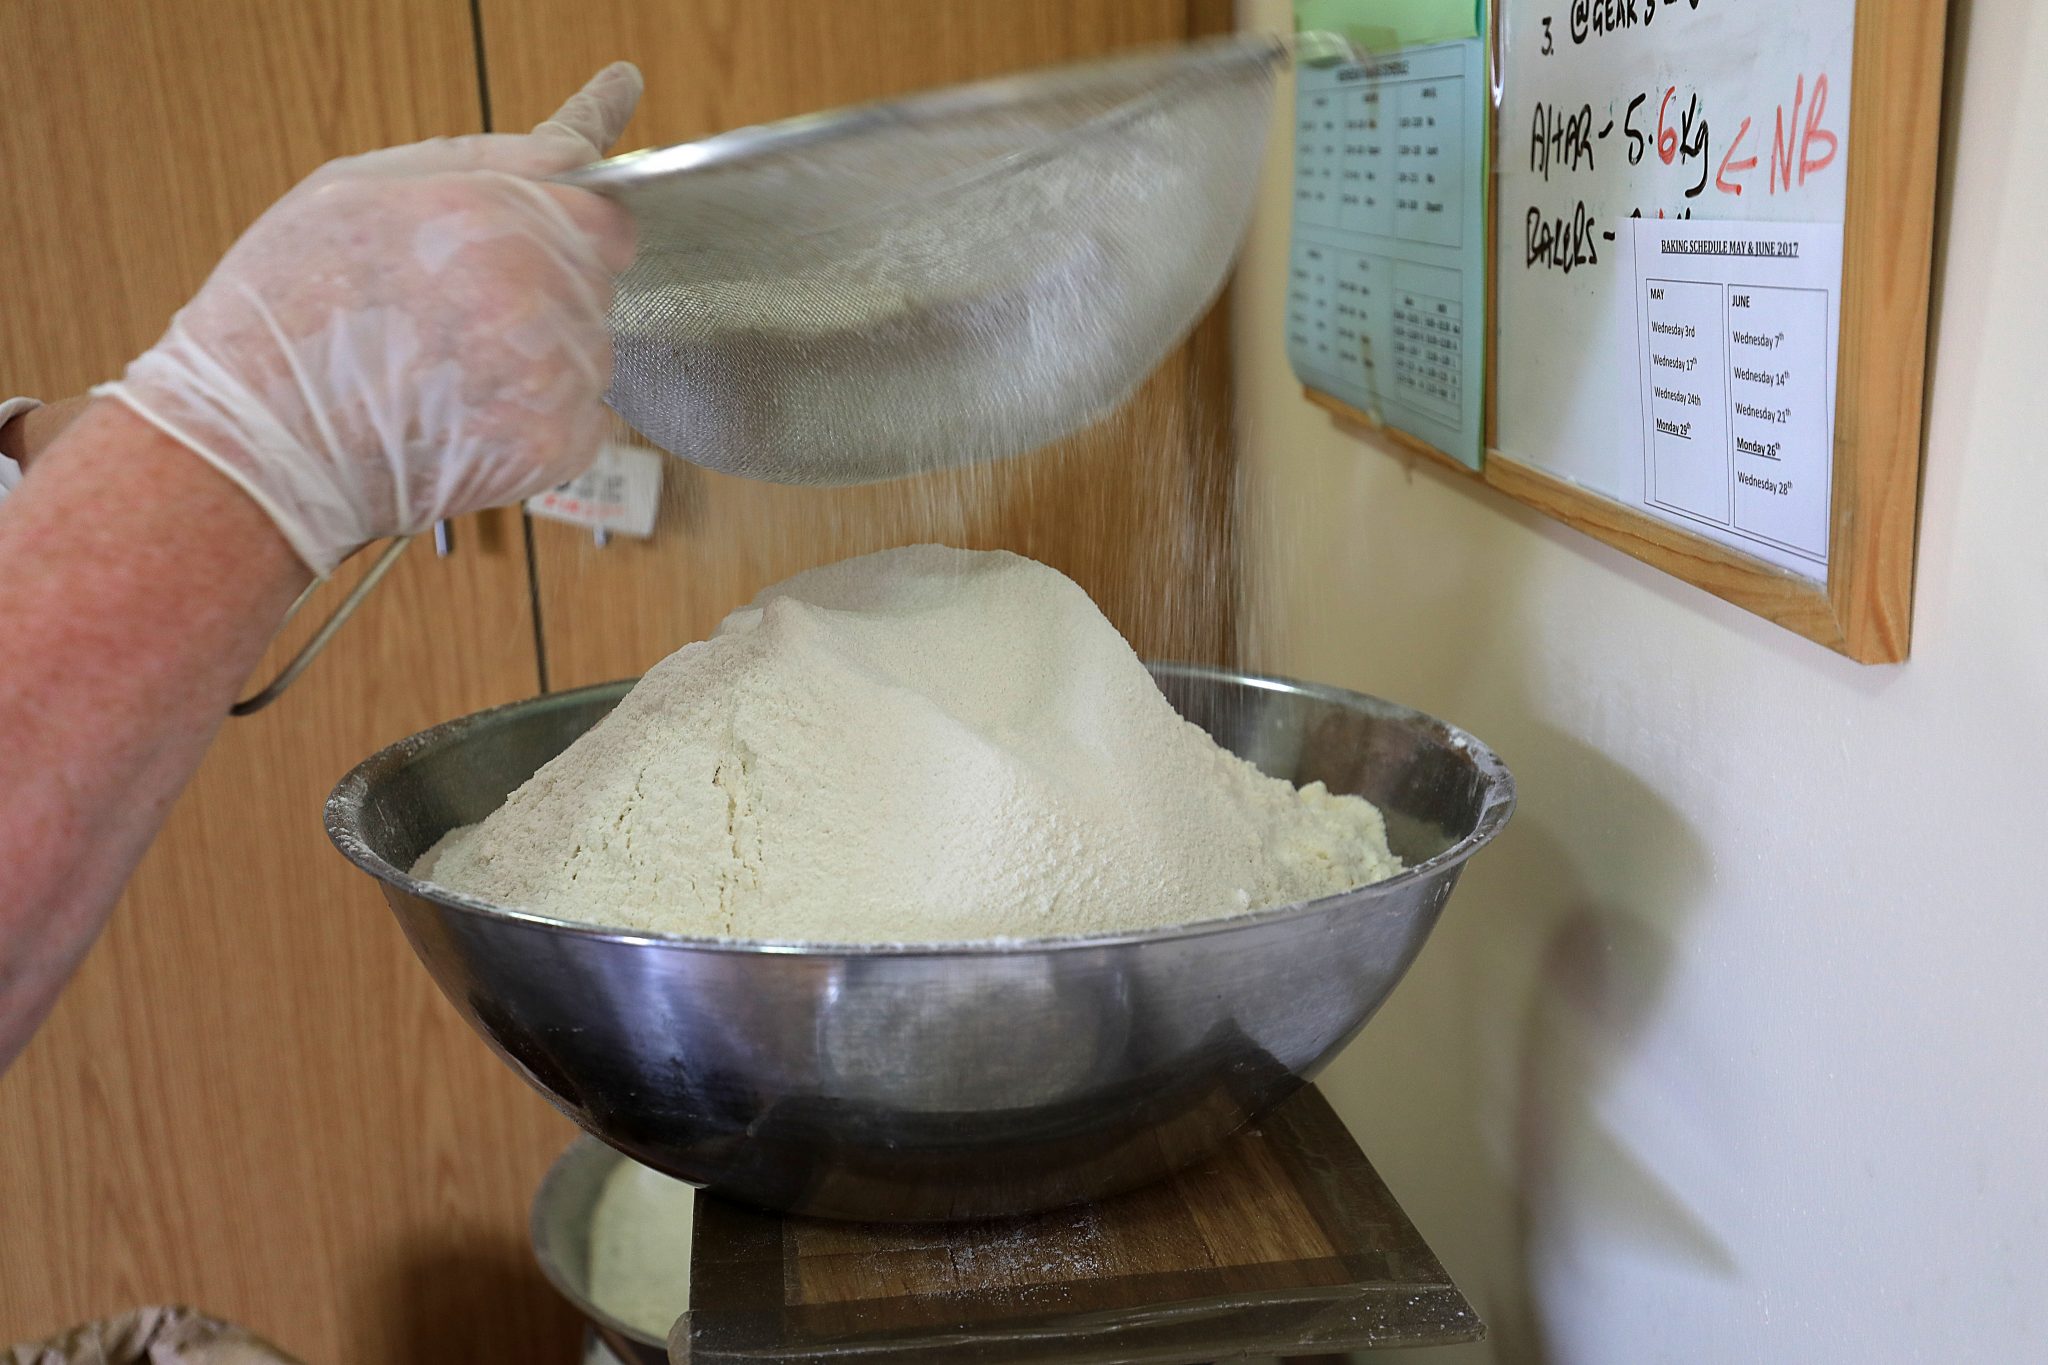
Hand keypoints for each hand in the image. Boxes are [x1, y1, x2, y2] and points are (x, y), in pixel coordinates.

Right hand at [94, 62, 641, 573]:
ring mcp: (555, 375)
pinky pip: (581, 420)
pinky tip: (470, 416)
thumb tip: (573, 150)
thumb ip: (482, 161)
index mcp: (493, 215)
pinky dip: (540, 422)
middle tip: (455, 318)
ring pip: (587, 354)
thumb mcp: (357, 188)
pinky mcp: (557, 446)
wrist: (261, 450)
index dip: (577, 230)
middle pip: (595, 285)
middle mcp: (538, 293)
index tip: (553, 240)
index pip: (607, 218)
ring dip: (539, 358)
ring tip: (447, 372)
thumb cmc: (288, 314)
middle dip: (545, 292)